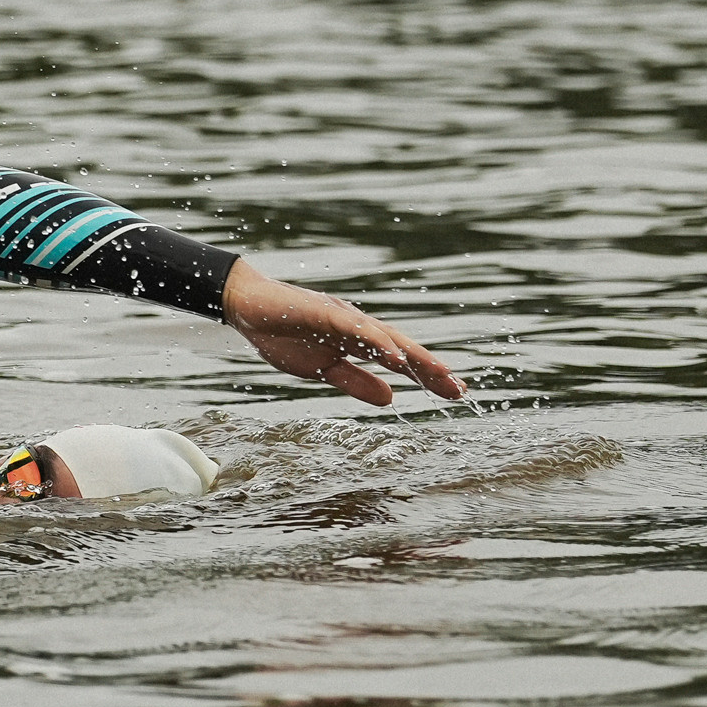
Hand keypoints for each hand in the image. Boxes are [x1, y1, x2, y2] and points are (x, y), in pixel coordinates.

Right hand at [221, 261, 463, 405]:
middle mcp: (359, 326)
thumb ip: (355, 381)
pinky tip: (394, 357)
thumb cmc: (281, 335)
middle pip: (403, 348)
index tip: (453, 394)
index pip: (400, 361)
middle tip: (460, 390)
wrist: (246, 307)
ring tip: (439, 374)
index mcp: (358, 341)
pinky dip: (378, 342)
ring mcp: (344, 317)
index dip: (426, 376)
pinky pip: (357, 329)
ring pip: (387, 338)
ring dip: (415, 356)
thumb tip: (391, 399)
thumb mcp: (322, 369)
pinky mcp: (325, 312)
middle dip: (432, 369)